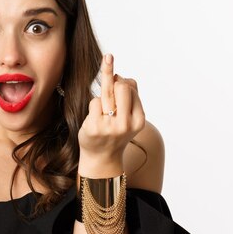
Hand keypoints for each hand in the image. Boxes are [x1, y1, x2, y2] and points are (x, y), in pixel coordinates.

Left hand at [77, 53, 145, 176]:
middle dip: (112, 81)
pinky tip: (95, 119)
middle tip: (108, 83)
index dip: (122, 80)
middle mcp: (127, 124)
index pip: (132, 87)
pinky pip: (94, 102)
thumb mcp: (129, 116)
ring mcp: (110, 126)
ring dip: (102, 98)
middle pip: (121, 87)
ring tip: (103, 110)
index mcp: (139, 120)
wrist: (101, 158)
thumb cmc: (114, 132)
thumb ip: (129, 95)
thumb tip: (118, 76)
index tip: (116, 79)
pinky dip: (93, 107)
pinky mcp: (95, 127)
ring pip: (106, 93)